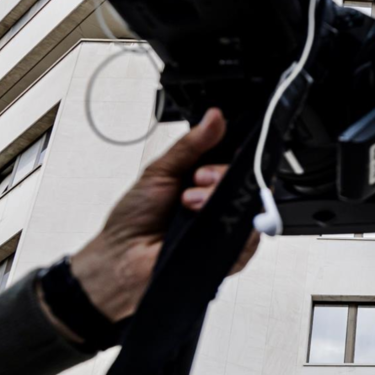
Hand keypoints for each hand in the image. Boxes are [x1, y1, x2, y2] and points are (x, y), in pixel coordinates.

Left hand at [63, 109, 259, 327]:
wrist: (123, 258)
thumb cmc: (135, 219)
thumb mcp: (161, 171)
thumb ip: (192, 145)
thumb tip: (214, 117)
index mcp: (208, 180)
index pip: (239, 160)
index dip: (236, 153)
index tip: (218, 153)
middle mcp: (222, 202)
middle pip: (249, 181)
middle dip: (223, 176)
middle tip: (198, 179)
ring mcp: (229, 228)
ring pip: (251, 208)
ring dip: (220, 200)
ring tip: (190, 205)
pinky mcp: (232, 254)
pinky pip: (250, 239)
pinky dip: (230, 228)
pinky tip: (206, 225)